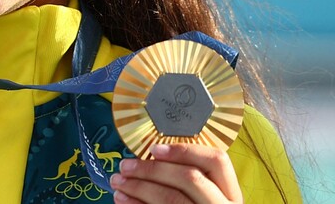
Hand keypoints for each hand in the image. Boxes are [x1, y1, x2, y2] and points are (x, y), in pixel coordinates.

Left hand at [109, 143, 242, 203]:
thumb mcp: (204, 197)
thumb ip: (188, 179)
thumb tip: (152, 158)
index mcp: (230, 193)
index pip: (217, 161)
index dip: (184, 151)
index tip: (154, 149)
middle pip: (189, 178)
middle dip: (151, 169)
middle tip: (125, 165)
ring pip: (171, 198)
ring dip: (138, 186)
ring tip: (118, 182)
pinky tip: (122, 199)